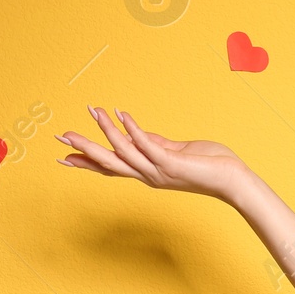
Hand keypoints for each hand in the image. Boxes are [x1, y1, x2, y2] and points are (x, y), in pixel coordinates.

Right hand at [57, 106, 246, 202]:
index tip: (64, 156)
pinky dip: (133, 130)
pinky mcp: (171, 163)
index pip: (111, 168)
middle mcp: (148, 175)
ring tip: (92, 112)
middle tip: (61, 137)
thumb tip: (135, 130)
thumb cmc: (209, 165)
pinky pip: (147, 146)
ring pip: (124, 153)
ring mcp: (158, 171)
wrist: (232, 180)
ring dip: (106, 132)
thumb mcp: (176, 151)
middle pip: (108, 163)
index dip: (87, 162)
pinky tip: (122, 115)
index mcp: (148, 172)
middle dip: (84, 150)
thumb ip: (155, 142)